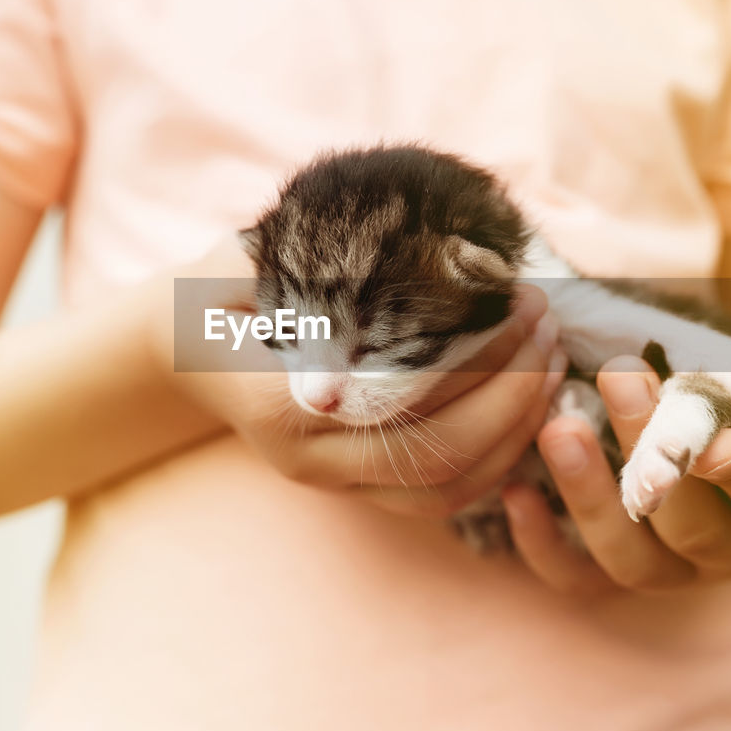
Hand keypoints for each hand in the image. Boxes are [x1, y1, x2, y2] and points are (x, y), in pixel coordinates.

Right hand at [176, 238, 569, 517]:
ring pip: (448, 489)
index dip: (478, 359)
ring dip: (515, 431)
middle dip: (513, 395)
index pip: (405, 401)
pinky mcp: (355, 487)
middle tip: (546, 326)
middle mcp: (310, 461)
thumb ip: (302, 255)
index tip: (520, 302)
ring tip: (551, 360)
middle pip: (441, 456)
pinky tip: (526, 403)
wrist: (179, 351)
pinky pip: (440, 496)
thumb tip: (400, 234)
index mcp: (282, 405)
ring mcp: (333, 482)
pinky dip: (496, 458)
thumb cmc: (214, 294)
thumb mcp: (240, 260)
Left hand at [501, 345, 730, 596]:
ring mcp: (676, 571)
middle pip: (693, 527)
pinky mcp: (623, 571)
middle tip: (619, 378)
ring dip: (590, 498)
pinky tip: (515, 490)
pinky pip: (578, 577)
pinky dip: (542, 543)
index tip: (711, 439)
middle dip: (653, 457)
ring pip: (631, 561)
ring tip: (559, 429)